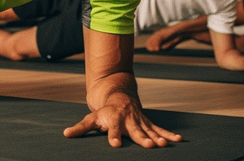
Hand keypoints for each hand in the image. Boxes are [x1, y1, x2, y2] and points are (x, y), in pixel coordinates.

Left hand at [64, 104, 181, 148]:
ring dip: (158, 137)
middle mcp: (129, 120)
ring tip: (164, 145)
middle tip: (148, 145)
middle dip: (142, 137)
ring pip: (150, 130)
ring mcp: (140, 121)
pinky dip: (169, 135)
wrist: (120, 96)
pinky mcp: (148, 123)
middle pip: (135, 130)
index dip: (114, 136)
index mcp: (114, 119)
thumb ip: (80, 128)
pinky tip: (178, 140)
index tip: (116, 145)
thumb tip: (65, 134)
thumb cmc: (104, 111)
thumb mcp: (91, 118)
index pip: (113, 129)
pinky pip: (159, 129)